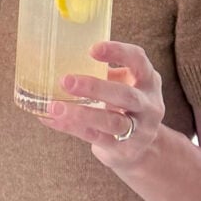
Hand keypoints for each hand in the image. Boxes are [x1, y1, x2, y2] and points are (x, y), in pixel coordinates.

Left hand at [38, 41, 164, 167]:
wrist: (142, 148)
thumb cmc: (122, 103)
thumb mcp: (119, 83)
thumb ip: (99, 71)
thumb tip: (55, 57)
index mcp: (147, 80)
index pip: (138, 60)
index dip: (117, 52)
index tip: (91, 49)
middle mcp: (148, 105)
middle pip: (126, 95)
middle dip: (95, 87)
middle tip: (65, 81)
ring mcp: (140, 131)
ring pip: (111, 122)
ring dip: (81, 114)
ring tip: (54, 106)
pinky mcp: (124, 150)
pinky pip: (95, 138)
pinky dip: (71, 127)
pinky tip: (51, 118)